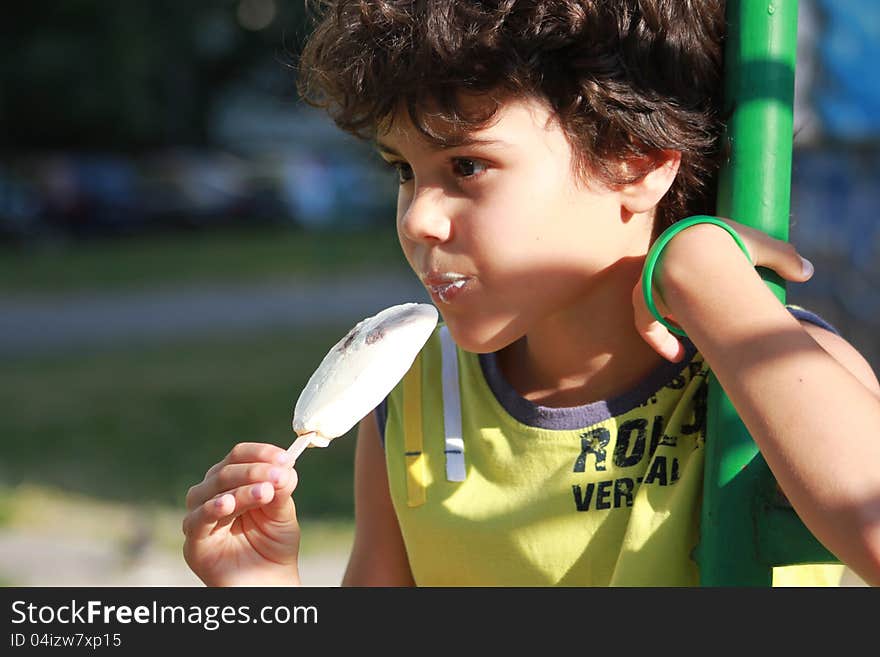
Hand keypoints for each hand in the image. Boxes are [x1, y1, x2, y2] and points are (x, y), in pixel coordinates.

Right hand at [182, 442, 300, 586]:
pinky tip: (229, 504)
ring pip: (214, 491)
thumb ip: (281, 490)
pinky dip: (213, 509)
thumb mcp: (283, 514)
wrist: (269, 583)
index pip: (239, 456)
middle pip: (225, 470)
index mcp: (233, 482)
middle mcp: (212, 495)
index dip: (261, 453)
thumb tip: (286, 467)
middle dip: (256, 471)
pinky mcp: (194, 542)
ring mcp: (200, 517)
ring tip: (265, 492)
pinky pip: (198, 520)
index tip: (286, 458)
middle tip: (280, 476)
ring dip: (242, 488)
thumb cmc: (274, 546)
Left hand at [632, 217, 815, 361]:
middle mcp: (665, 260)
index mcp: (688, 244)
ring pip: (656, 305)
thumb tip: (807, 272)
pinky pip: (647, 322)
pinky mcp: (642, 297)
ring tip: (691, 341)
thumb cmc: (730, 242)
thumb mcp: (763, 247)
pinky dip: (659, 340)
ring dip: (673, 322)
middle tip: (701, 325)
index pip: (690, 264)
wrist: (695, 250)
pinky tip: (676, 355)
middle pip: (671, 287)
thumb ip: (784, 258)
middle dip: (684, 305)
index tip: (711, 303)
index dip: (699, 284)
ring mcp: (650, 278)